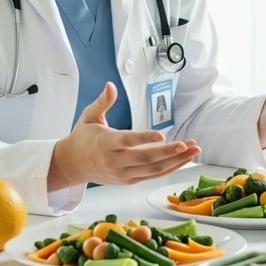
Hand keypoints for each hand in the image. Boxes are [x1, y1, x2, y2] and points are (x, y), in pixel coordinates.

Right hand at [48, 82, 200, 190]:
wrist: (72, 164)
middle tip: (188, 144)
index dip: (144, 139)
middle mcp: (115, 161)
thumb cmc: (83, 138)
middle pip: (145, 159)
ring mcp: (123, 173)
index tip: (161, 135)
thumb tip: (110, 85)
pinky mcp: (129, 180)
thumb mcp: (89, 116)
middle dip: (169, 152)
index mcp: (105, 143)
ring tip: (194, 150)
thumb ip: (102, 101)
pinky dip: (170, 168)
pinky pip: (153, 176)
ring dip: (176, 161)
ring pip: (153, 170)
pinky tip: (184, 159)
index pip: (127, 141)